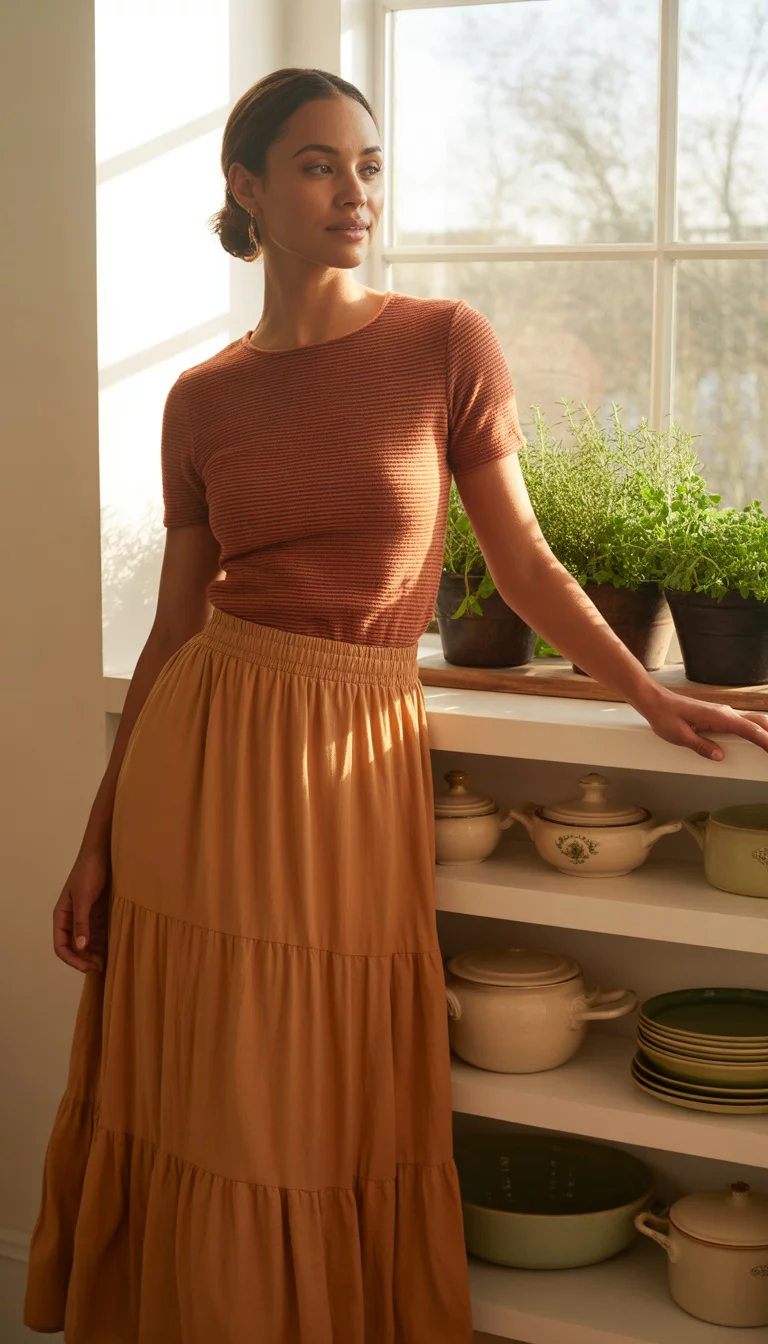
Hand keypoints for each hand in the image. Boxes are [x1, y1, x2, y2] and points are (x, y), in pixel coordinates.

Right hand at [52, 845, 110, 973]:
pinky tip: (116, 950)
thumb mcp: (84, 898)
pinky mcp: (102, 913)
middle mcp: (73, 919)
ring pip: (90, 943)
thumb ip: (82, 922)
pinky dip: (106, 943)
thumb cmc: (89, 872)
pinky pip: (102, 934)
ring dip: (97, 954)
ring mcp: (88, 917)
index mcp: (62, 916)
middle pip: (76, 948)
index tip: (87, 967)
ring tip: (110, 963)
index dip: (72, 960)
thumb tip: (80, 947)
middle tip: (102, 968)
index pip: (61, 946)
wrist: (104, 852)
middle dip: (86, 960)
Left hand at [642, 689, 767, 761]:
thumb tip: (719, 756)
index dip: (765, 740)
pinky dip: (755, 730)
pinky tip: (759, 738)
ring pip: (753, 721)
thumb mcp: (679, 736)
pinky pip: (743, 723)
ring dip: (765, 732)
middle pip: (757, 722)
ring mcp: (723, 714)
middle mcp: (725, 713)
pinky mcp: (719, 717)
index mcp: (718, 717)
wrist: (655, 701)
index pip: (749, 729)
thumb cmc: (665, 716)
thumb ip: (701, 746)